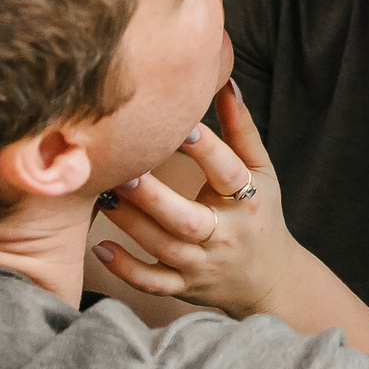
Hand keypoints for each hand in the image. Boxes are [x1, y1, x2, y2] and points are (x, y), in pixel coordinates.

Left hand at [92, 83, 298, 319]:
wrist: (270, 280)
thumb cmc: (260, 214)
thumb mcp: (262, 171)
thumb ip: (241, 129)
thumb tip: (225, 81)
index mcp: (248, 201)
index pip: (228, 173)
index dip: (207, 150)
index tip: (181, 125)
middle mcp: (226, 236)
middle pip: (188, 220)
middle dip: (154, 198)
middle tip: (123, 171)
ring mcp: (203, 265)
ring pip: (163, 248)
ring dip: (131, 224)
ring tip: (102, 195)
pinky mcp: (184, 287)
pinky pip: (153, 283)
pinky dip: (126, 270)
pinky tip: (99, 246)